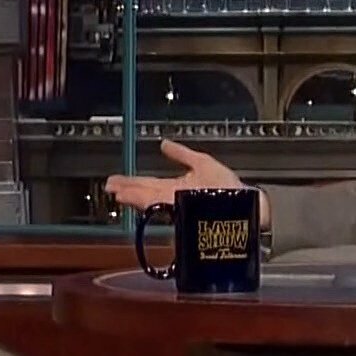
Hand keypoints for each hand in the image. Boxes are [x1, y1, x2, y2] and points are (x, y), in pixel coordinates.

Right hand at [104, 140, 266, 223]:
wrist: (246, 204)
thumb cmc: (230, 188)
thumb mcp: (202, 163)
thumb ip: (181, 154)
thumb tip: (164, 144)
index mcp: (177, 188)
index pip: (149, 185)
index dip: (132, 183)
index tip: (116, 181)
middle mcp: (175, 199)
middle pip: (145, 193)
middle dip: (126, 190)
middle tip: (109, 188)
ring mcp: (178, 206)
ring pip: (150, 201)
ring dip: (132, 197)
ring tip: (117, 194)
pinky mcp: (183, 211)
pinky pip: (161, 205)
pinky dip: (146, 202)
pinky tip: (135, 199)